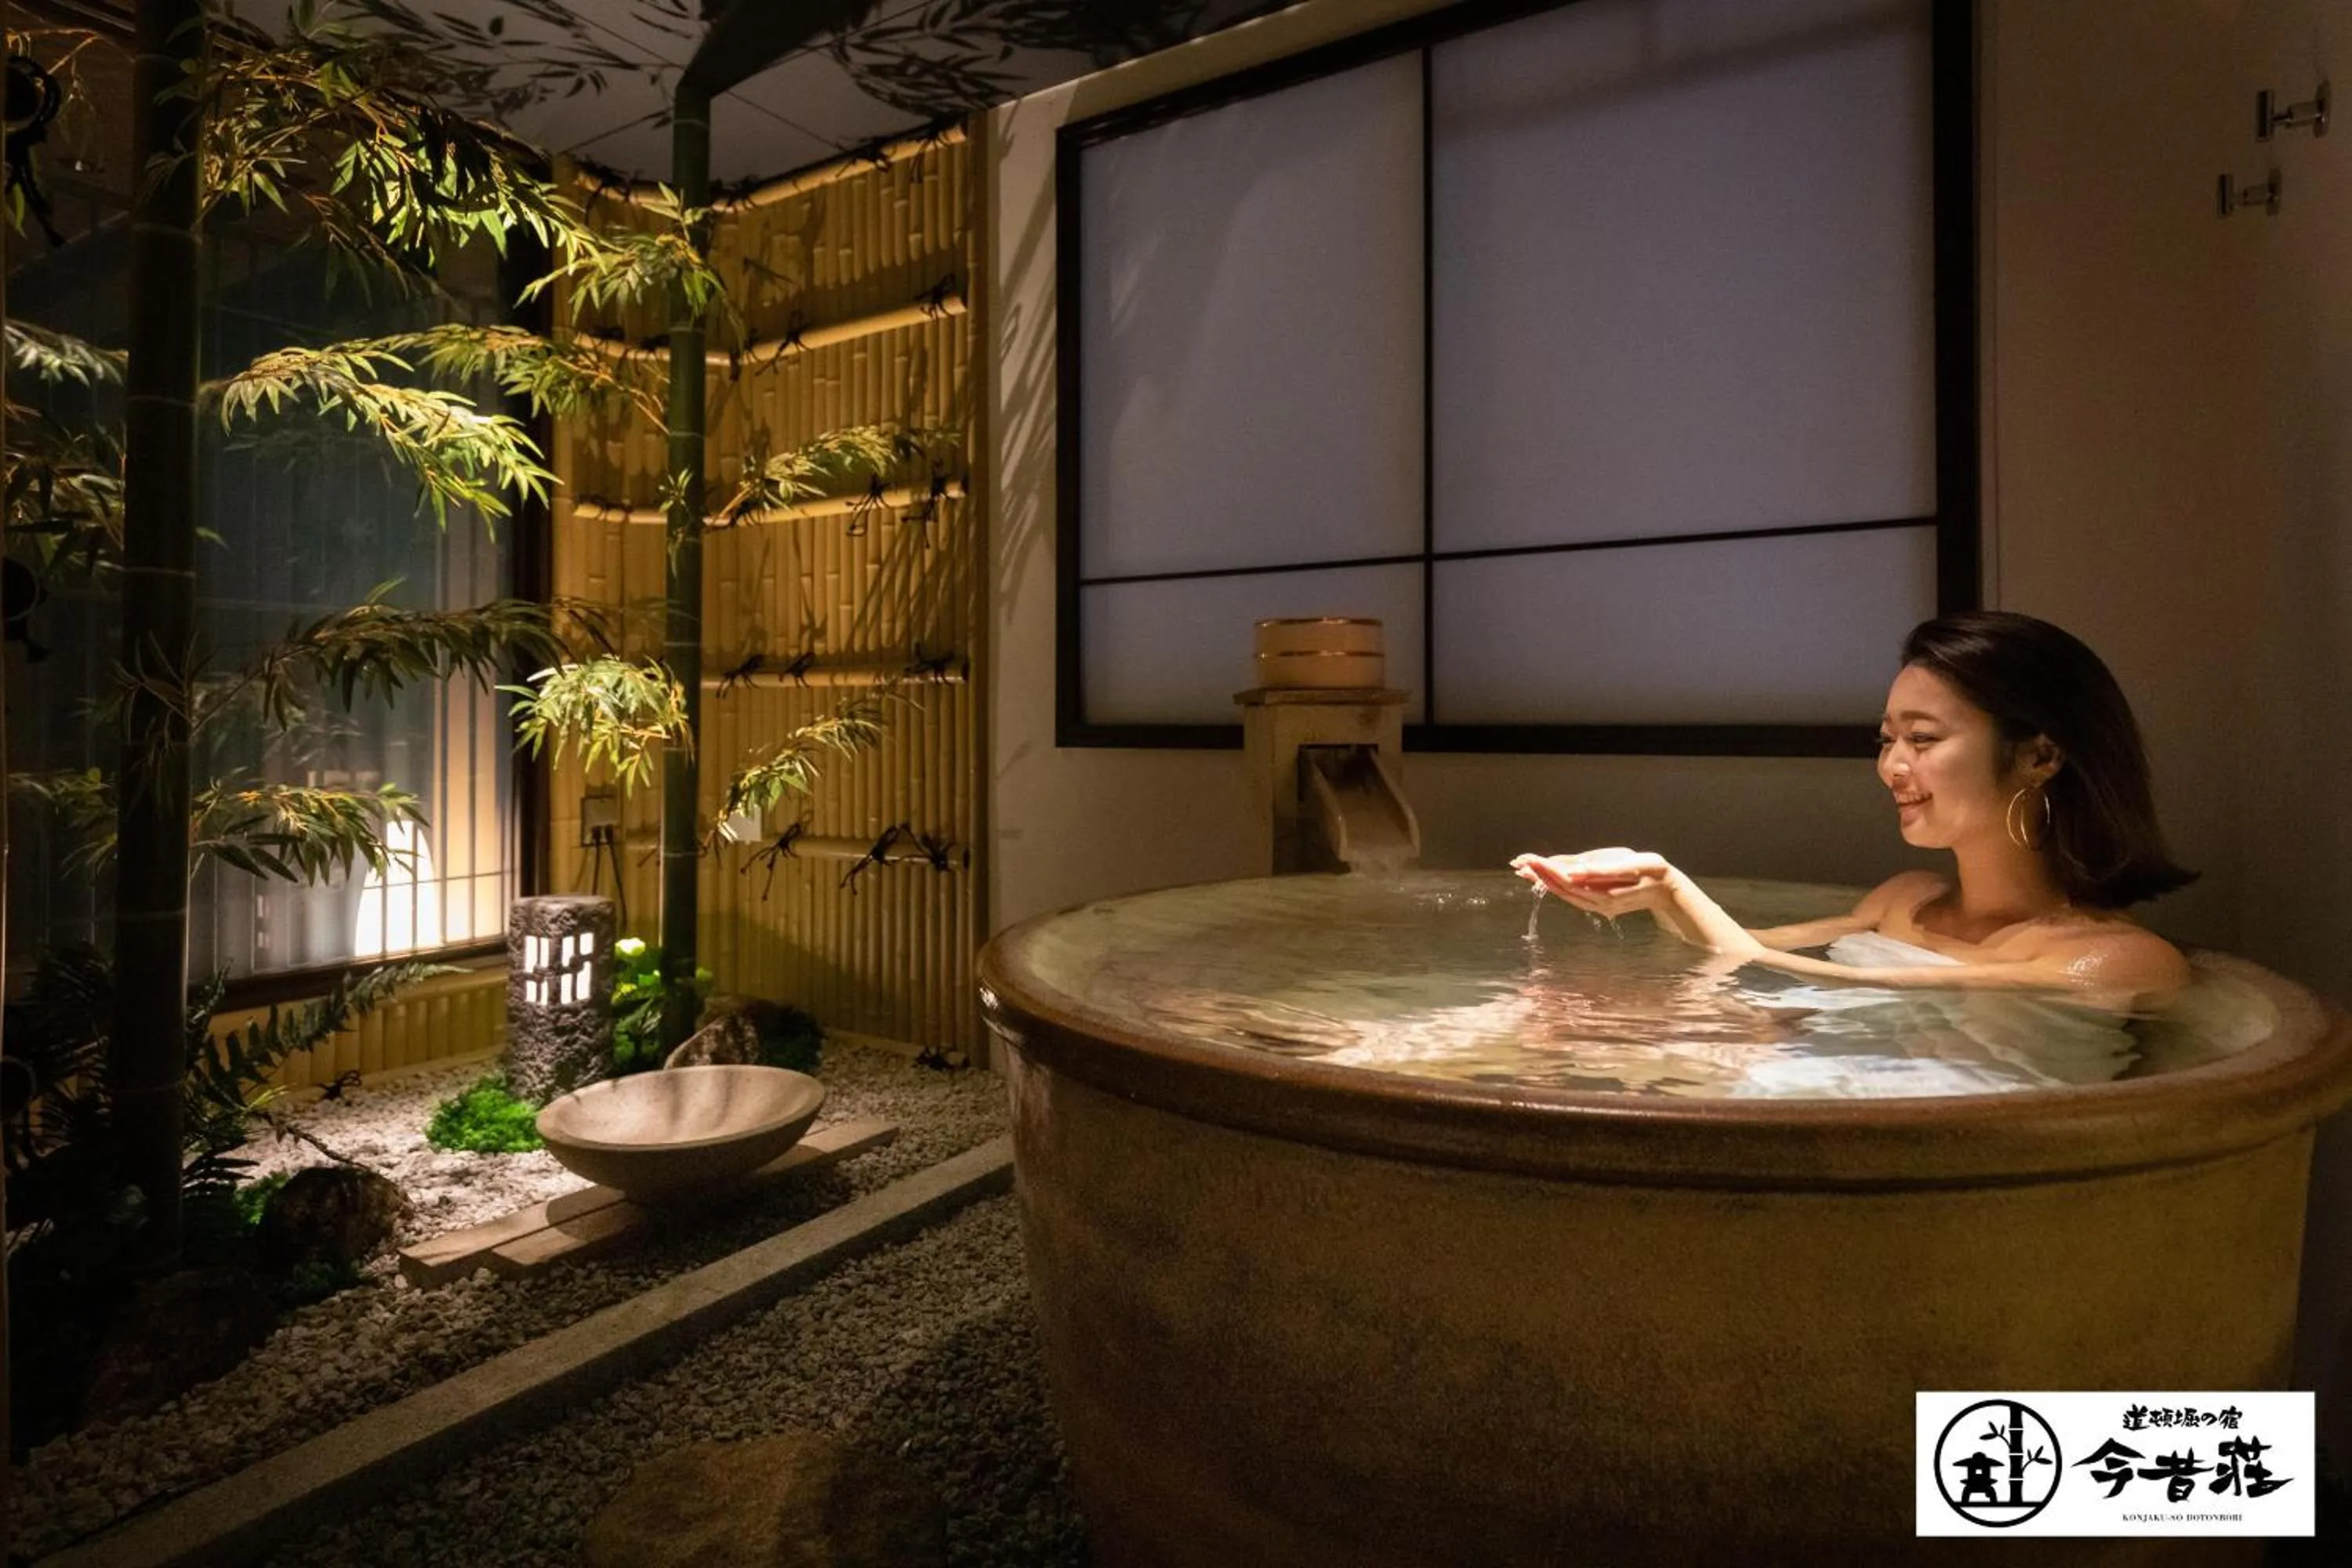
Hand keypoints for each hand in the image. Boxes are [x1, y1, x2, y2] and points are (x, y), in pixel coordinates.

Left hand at [1510, 848, 1678, 914]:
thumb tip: (1572, 872)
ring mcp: (1597, 904)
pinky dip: (1556, 885)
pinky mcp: (1599, 901)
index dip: (1546, 869)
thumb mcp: (1631, 866)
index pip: (1566, 880)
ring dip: (1544, 881)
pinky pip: (1572, 894)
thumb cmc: (1652, 872)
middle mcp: (1596, 902)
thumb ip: (1600, 871)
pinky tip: (1546, 879)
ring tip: (1524, 870)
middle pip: (1561, 888)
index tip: (1529, 859)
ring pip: (1564, 892)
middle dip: (1539, 874)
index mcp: (1602, 893)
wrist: (1667, 890)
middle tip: (1518, 862)